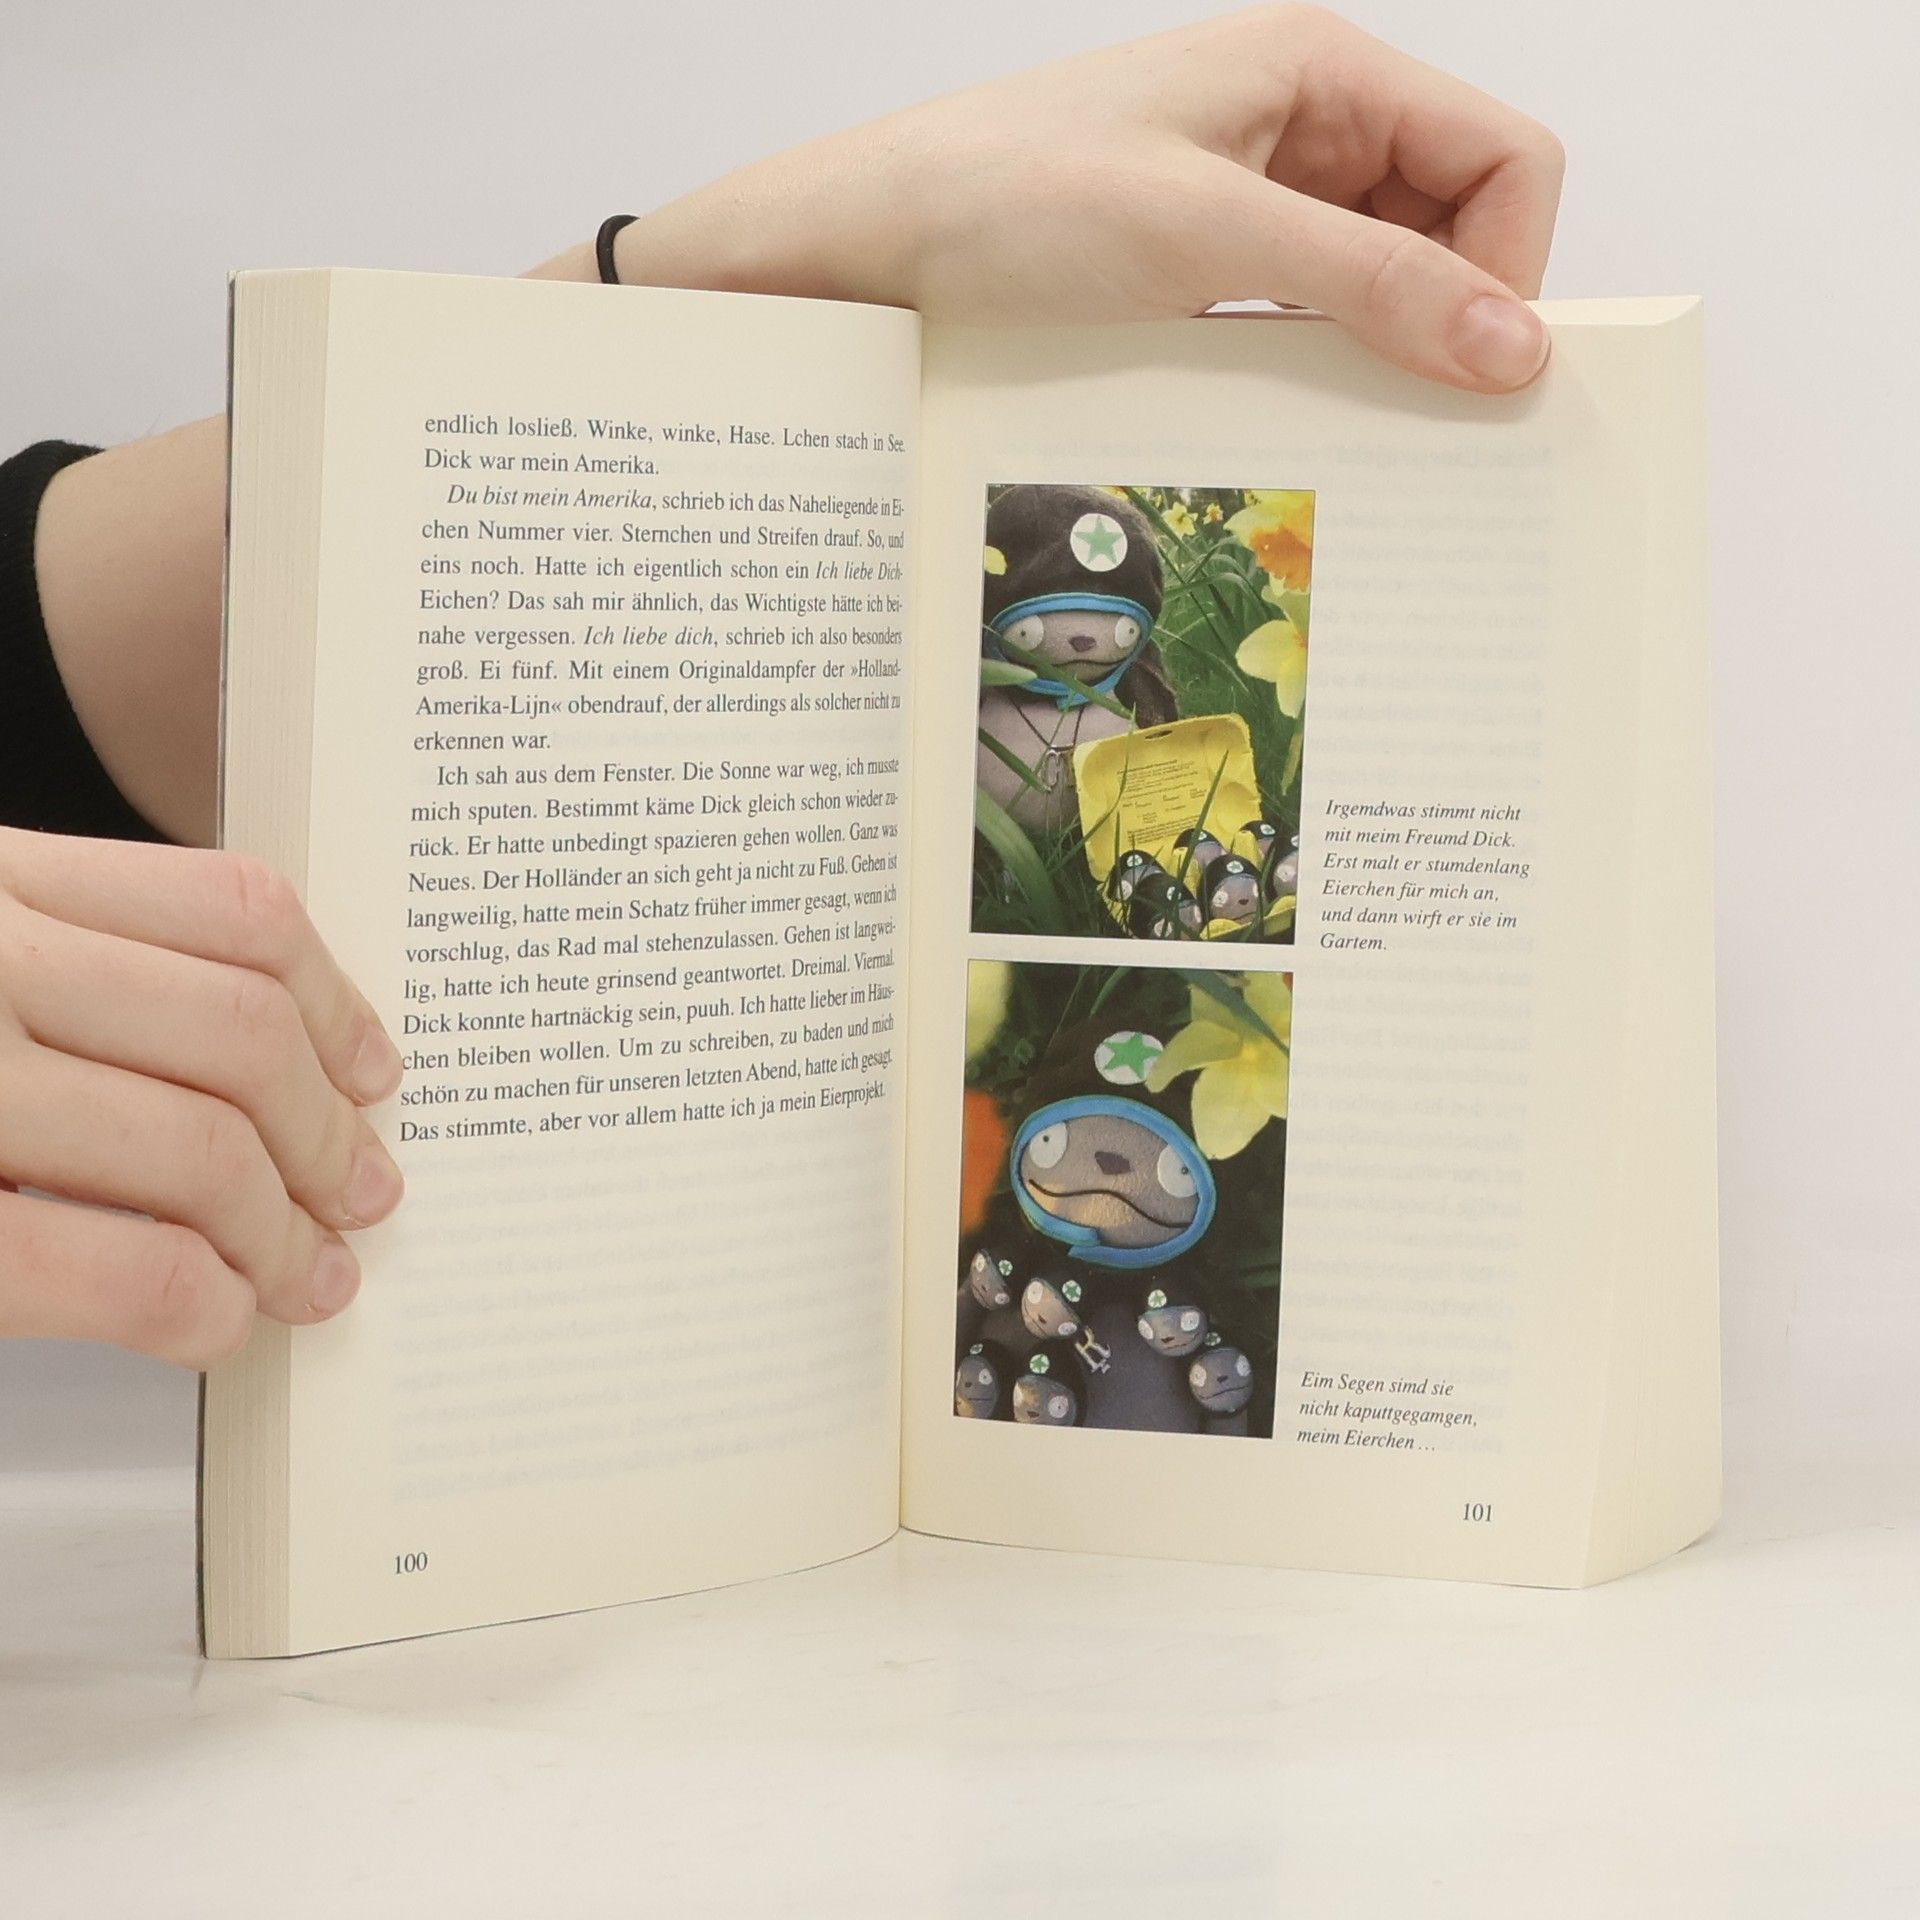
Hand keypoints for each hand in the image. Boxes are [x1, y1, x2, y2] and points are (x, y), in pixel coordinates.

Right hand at [0, 830, 403, 1366]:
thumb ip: (75, 973)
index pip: (233, 908)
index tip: (374, 1072)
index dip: (335, 1002)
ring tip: (310, 1276)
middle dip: (329, 1135)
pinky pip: (134, 1268)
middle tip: (366, 1194)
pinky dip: (205, 1304)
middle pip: (242, 1033)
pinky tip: (215, 1319)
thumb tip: (278, 1061)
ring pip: (206, 1148)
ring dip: (284, 1233)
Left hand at [543, 5, 1563, 392]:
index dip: (1508, 266)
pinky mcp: (1205, 278)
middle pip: (1453, 231)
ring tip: (1335, 426)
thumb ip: (1368, 283)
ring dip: (1376, 360)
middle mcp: (1304, 131)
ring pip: (1380, 290)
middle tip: (1417, 426)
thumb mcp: (1204, 233)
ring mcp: (1254, 208)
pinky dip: (1314, 376)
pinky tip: (1281, 420)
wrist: (863, 248)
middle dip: (1446, 323)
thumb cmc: (1006, 197)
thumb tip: (1515, 347)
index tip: (1468, 370)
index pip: (1504, 160)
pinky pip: (1305, 327)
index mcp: (1325, 70)